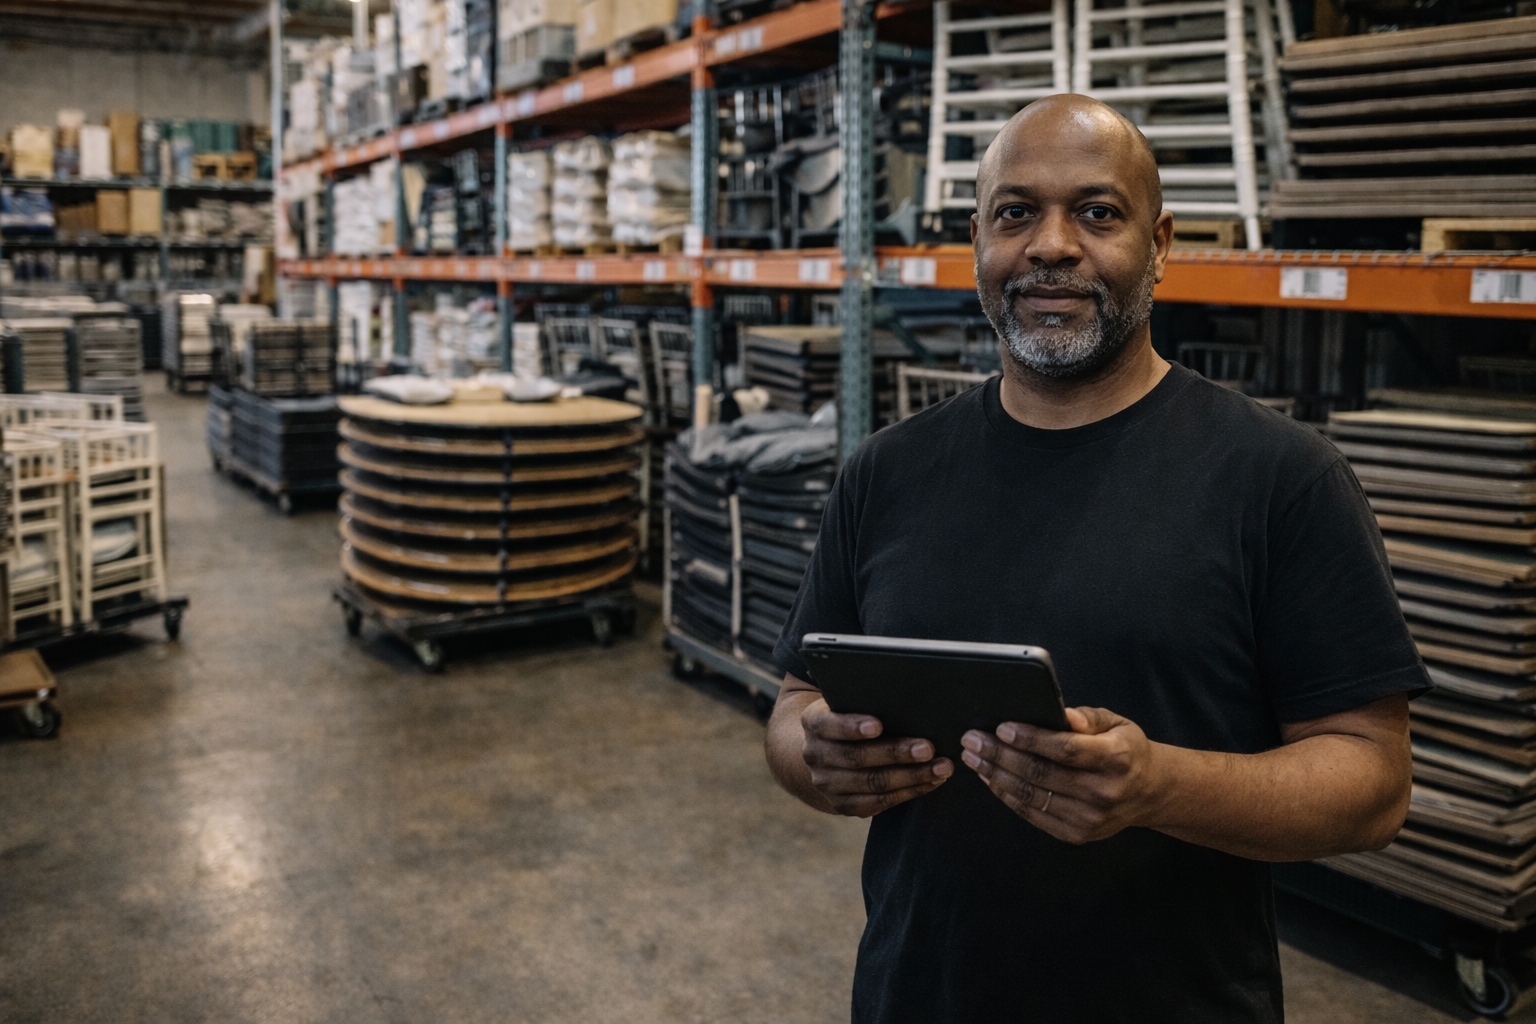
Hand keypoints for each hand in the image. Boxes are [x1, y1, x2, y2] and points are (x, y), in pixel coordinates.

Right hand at [800, 698, 953, 817]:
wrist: (826, 753)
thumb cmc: (850, 718)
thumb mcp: (847, 704)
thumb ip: (866, 702)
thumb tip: (910, 700)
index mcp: (813, 723)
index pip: (828, 724)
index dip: (851, 726)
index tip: (878, 725)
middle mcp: (814, 754)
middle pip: (856, 757)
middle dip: (895, 753)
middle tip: (928, 748)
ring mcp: (827, 783)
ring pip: (872, 784)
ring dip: (912, 776)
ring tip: (941, 767)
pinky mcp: (842, 805)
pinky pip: (879, 803)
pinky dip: (909, 792)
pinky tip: (931, 782)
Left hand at [959, 706, 1168, 843]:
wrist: (1149, 792)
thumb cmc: (1125, 750)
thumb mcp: (1117, 723)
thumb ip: (1088, 717)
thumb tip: (1062, 713)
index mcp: (1116, 758)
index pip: (1065, 749)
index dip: (1030, 739)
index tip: (1001, 728)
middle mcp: (1104, 792)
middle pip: (1041, 773)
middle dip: (1000, 755)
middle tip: (972, 739)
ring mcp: (1090, 818)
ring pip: (1032, 795)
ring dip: (995, 775)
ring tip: (973, 757)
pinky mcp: (1077, 834)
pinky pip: (1033, 814)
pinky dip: (1006, 795)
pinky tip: (990, 778)